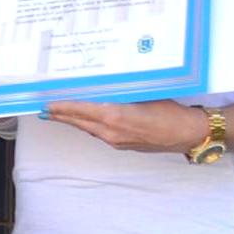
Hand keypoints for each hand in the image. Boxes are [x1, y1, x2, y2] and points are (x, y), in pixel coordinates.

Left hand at [41, 98, 215, 154]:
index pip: (80, 110)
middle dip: (61, 116)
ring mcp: (117, 141)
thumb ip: (120, 93)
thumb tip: (104, 87)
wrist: (188, 133)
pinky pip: (100, 134)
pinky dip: (90, 126)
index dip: (61, 107)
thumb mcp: (143, 95)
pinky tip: (87, 121)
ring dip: (75, 121)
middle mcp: (111, 131)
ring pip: (89, 129)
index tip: (47, 104)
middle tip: (45, 110)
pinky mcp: (123, 146)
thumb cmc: (170, 111)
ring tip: (60, 114)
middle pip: (79, 122)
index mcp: (115, 116)